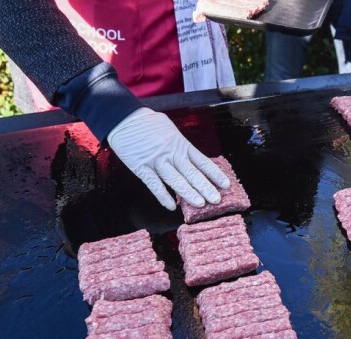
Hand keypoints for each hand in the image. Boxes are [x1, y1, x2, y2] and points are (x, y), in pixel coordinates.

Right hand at [107, 107, 229, 209]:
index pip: (202, 162)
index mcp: (181, 144)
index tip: (225, 185)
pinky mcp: (142, 167)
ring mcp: (157, 161)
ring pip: (176, 180)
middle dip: (206, 187)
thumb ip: (180, 144)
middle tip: (217, 200)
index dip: (214, 174)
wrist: (124, 119)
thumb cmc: (148, 123)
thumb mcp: (170, 129)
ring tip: (201, 204)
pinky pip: (154, 184)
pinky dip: (163, 196)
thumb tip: (191, 157)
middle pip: (192, 173)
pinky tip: (172, 206)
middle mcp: (172, 154)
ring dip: (189, 193)